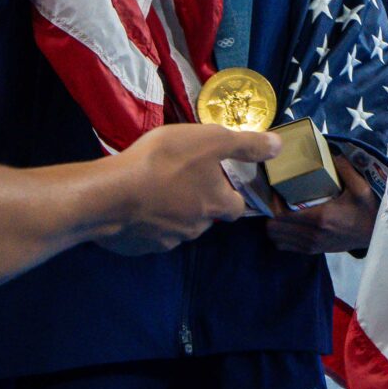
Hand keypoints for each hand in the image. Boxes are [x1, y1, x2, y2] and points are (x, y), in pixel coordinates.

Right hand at [97, 124, 281, 255]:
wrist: (108, 195)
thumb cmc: (164, 162)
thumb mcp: (211, 140)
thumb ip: (246, 144)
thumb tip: (278, 146)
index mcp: (216, 205)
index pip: (236, 207)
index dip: (230, 194)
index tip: (220, 182)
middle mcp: (195, 229)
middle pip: (205, 217)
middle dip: (197, 203)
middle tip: (180, 180)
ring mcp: (164, 241)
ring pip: (175, 227)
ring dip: (170, 212)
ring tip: (153, 190)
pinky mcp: (136, 248)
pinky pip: (146, 235)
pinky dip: (143, 223)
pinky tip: (131, 205)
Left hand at [266, 152, 377, 253]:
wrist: (375, 234)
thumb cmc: (368, 210)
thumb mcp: (361, 187)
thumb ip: (346, 169)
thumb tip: (331, 153)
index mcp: (320, 217)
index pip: (282, 216)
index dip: (272, 205)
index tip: (275, 193)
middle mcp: (312, 234)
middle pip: (274, 229)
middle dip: (270, 215)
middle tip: (275, 201)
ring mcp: (311, 245)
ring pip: (277, 240)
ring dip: (274, 227)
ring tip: (280, 212)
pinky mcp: (313, 251)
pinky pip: (285, 247)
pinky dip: (281, 237)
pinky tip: (289, 225)